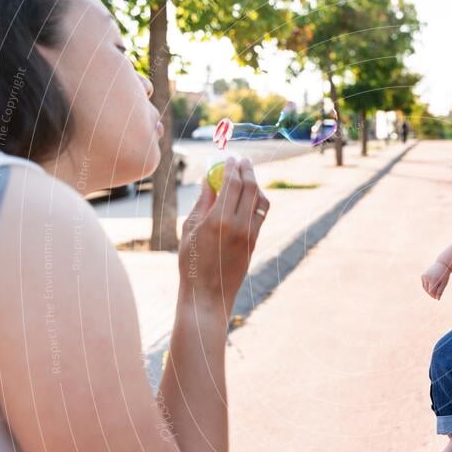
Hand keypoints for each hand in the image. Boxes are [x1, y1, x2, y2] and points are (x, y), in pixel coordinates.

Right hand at [178, 156, 268, 317]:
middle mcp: (238, 225)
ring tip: (247, 174)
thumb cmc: (191, 262)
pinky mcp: (255, 243)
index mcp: (218, 220)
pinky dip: (257, 200)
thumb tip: (210, 178)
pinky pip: (261, 214)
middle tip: (242, 159)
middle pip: (250, 188)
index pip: (232, 183)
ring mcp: (250, 235)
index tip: (230, 156)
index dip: (232, 166)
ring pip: (260, 200)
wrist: (208, 294)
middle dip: (247, 169)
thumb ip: (202, 202)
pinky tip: (250, 195)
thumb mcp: (190, 230)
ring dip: (255, 183)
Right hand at [422, 262, 450, 299]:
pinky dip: (427, 286)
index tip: (436, 298)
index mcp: (433, 279)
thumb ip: (440, 291)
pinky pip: (424, 284)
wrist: (442, 264)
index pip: (431, 291)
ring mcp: (424, 276)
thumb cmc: (444, 275)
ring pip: (425, 288)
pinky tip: (431, 286)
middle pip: (427, 290)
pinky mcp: (422, 275)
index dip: (433, 295)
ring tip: (434, 291)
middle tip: (435, 296)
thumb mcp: (444, 283)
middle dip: (431, 294)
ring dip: (428, 290)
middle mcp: (427, 277)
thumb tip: (437, 299)